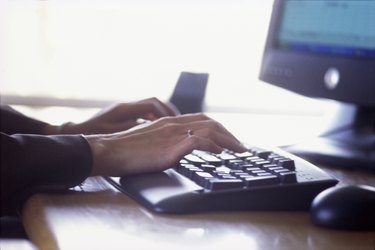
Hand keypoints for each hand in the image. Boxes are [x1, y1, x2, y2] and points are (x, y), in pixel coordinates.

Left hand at [46, 97, 177, 134]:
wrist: (77, 134)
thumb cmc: (94, 134)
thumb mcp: (115, 133)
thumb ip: (134, 129)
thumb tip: (153, 127)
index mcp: (125, 109)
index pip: (152, 103)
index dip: (166, 111)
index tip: (174, 121)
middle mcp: (126, 107)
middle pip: (153, 103)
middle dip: (167, 111)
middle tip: (178, 122)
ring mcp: (125, 111)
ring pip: (149, 109)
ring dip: (160, 115)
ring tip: (171, 126)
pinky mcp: (123, 117)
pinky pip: (143, 115)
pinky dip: (152, 120)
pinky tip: (157, 130)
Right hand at [86, 113, 246, 175]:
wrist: (108, 150)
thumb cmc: (124, 149)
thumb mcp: (149, 140)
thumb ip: (165, 140)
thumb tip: (179, 148)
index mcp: (168, 122)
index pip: (201, 120)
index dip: (218, 128)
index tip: (228, 138)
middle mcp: (173, 124)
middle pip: (210, 122)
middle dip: (229, 134)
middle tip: (240, 145)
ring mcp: (172, 134)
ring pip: (209, 130)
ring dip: (228, 140)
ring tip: (239, 150)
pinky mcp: (170, 147)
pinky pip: (198, 141)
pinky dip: (213, 145)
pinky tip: (220, 152)